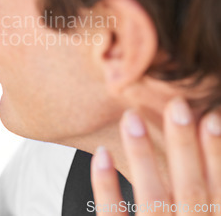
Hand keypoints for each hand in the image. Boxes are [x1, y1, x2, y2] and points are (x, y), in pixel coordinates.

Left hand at [90, 98, 220, 214]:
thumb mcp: (198, 212)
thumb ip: (201, 193)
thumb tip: (207, 127)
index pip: (217, 192)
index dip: (216, 155)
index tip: (211, 118)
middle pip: (190, 190)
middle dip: (184, 146)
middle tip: (176, 105)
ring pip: (151, 198)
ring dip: (142, 155)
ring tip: (131, 117)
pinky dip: (106, 185)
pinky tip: (101, 153)